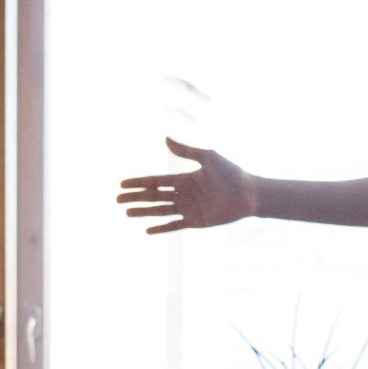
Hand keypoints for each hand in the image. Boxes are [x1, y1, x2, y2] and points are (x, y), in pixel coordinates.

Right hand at [118, 136, 257, 232]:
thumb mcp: (207, 158)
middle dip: (136, 198)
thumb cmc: (231, 173)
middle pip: (154, 197)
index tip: (122, 184)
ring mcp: (189, 209)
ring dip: (144, 212)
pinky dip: (162, 228)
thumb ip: (185, 151)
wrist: (249, 194)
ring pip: (161, 211)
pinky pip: (175, 225)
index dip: (138, 183)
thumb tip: (165, 138)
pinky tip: (147, 230)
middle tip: (117, 200)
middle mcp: (184, 194)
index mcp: (184, 179)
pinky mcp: (196, 221)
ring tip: (127, 213)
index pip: (155, 182)